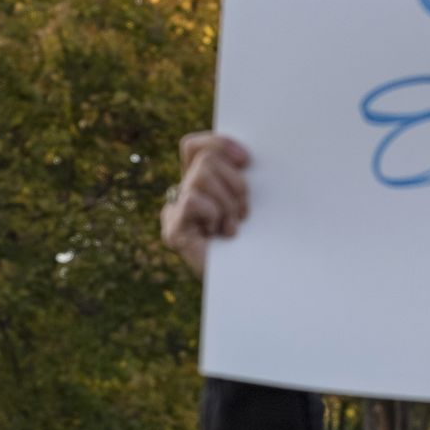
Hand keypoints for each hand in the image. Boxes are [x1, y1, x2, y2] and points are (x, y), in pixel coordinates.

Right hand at [161, 132, 250, 274]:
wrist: (251, 285)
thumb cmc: (256, 244)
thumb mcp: (250, 200)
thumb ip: (239, 176)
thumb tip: (243, 156)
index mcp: (200, 183)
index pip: (194, 147)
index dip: (219, 144)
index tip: (246, 159)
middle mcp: (184, 194)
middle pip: (205, 160)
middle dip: (235, 182)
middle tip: (244, 210)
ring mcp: (175, 213)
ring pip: (200, 176)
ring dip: (228, 201)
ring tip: (234, 225)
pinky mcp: (173, 231)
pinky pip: (192, 200)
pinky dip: (214, 213)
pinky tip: (221, 232)